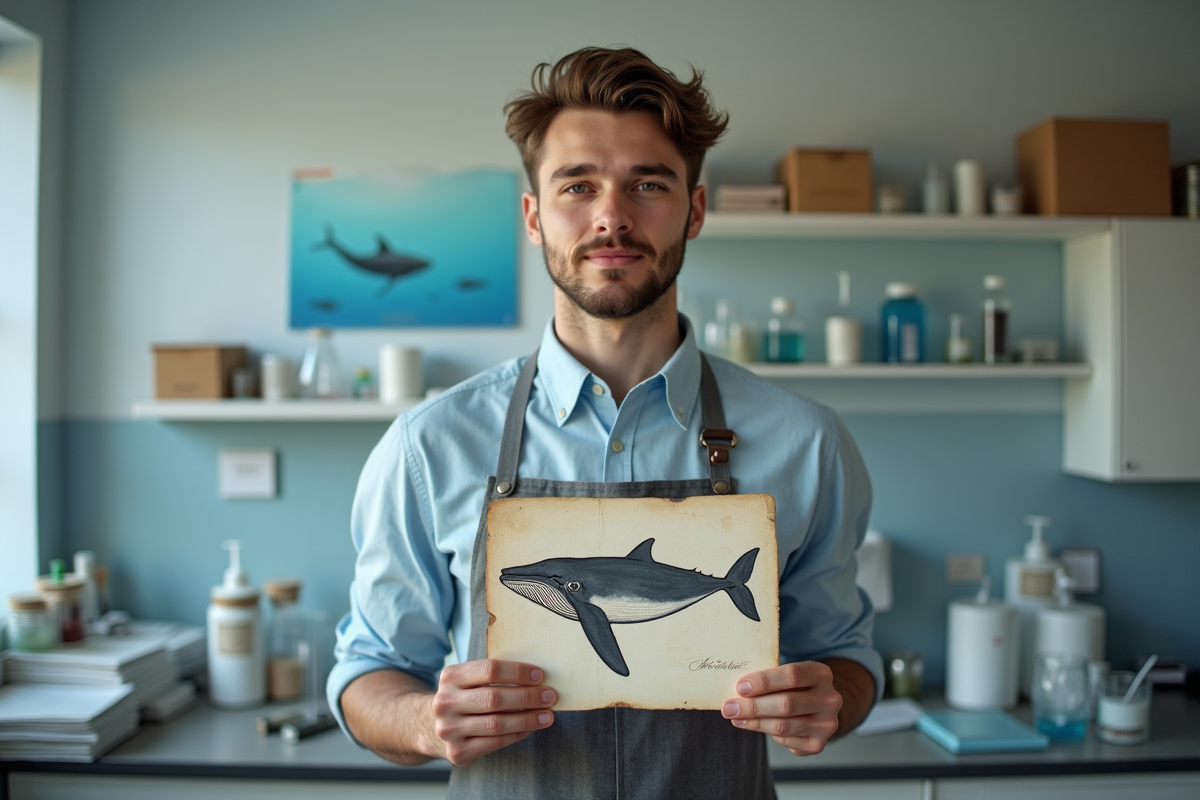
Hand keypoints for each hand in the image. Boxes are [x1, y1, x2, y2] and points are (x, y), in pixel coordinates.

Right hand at [430, 659, 555, 766]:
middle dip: (528, 697)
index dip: (518, 672)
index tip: (540, 675)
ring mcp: (449, 729)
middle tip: (550, 696)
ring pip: (497, 724)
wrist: (429, 726)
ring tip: (547, 715)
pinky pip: (496, 742)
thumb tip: (536, 678)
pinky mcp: (457, 751)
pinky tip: (531, 728)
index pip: (490, 670)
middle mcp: (445, 702)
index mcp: (450, 676)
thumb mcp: (467, 679)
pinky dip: (518, 734)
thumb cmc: (462, 697)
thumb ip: (492, 676)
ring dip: (528, 719)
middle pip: (495, 698)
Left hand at [721, 661, 841, 755]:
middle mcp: (830, 699)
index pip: (792, 675)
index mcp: (821, 674)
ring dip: (754, 722)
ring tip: (735, 717)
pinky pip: (785, 740)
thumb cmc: (795, 686)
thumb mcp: (788, 673)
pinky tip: (754, 725)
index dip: (764, 681)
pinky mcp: (817, 744)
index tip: (740, 687)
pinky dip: (767, 733)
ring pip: (783, 726)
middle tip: (729, 708)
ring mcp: (826, 724)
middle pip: (786, 704)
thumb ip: (769, 677)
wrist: (820, 706)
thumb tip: (737, 689)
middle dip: (753, 707)